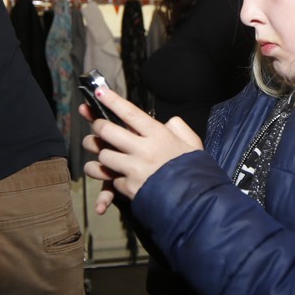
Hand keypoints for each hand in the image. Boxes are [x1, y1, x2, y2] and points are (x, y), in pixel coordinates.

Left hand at [80, 86, 201, 212]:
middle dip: (98, 126)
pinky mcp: (129, 188)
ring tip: (105, 154)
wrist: (196, 202)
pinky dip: (112, 178)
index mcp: (159, 136)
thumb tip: (167, 122)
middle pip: (108, 131)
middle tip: (98, 126)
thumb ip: (178, 128)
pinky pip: (111, 179)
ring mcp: (134, 170)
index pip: (130, 113)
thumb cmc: (194, 171)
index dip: (112, 101)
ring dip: (101, 155)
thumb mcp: (192, 144)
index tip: (99, 91)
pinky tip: (118, 177)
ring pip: (103, 155)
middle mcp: (143, 150)